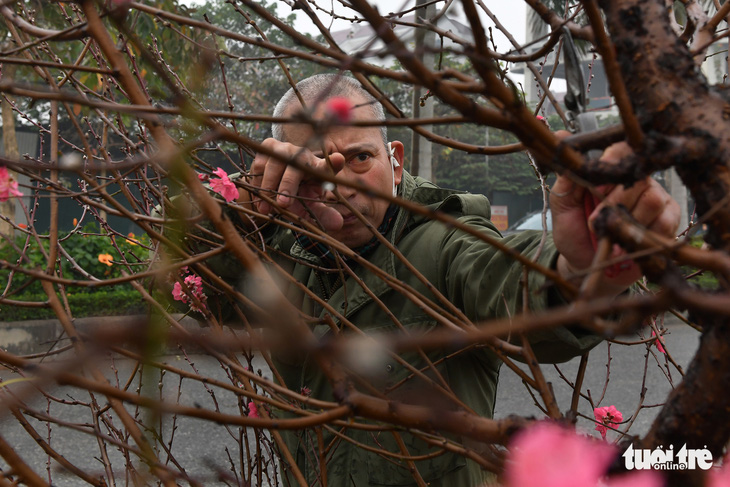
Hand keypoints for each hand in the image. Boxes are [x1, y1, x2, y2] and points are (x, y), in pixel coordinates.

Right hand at [248, 138, 343, 230]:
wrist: (275, 186)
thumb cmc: (297, 196)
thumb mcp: (309, 208)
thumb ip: (322, 215)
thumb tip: (338, 224)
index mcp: (319, 169)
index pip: (328, 165)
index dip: (333, 163)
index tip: (339, 160)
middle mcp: (304, 155)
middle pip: (296, 166)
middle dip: (288, 185)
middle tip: (283, 204)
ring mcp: (286, 148)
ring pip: (276, 164)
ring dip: (269, 186)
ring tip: (265, 207)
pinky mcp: (269, 146)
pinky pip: (260, 164)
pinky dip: (258, 182)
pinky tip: (259, 196)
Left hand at [551, 140, 679, 294]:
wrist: (586, 265)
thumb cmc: (575, 233)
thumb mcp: (562, 203)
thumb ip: (566, 174)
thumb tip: (561, 139)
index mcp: (611, 172)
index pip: (621, 150)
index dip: (612, 162)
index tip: (598, 183)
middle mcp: (637, 180)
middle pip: (637, 178)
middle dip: (614, 204)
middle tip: (596, 222)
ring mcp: (657, 198)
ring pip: (652, 200)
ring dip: (628, 222)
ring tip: (611, 235)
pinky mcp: (670, 219)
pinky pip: (665, 221)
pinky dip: (643, 234)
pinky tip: (628, 244)